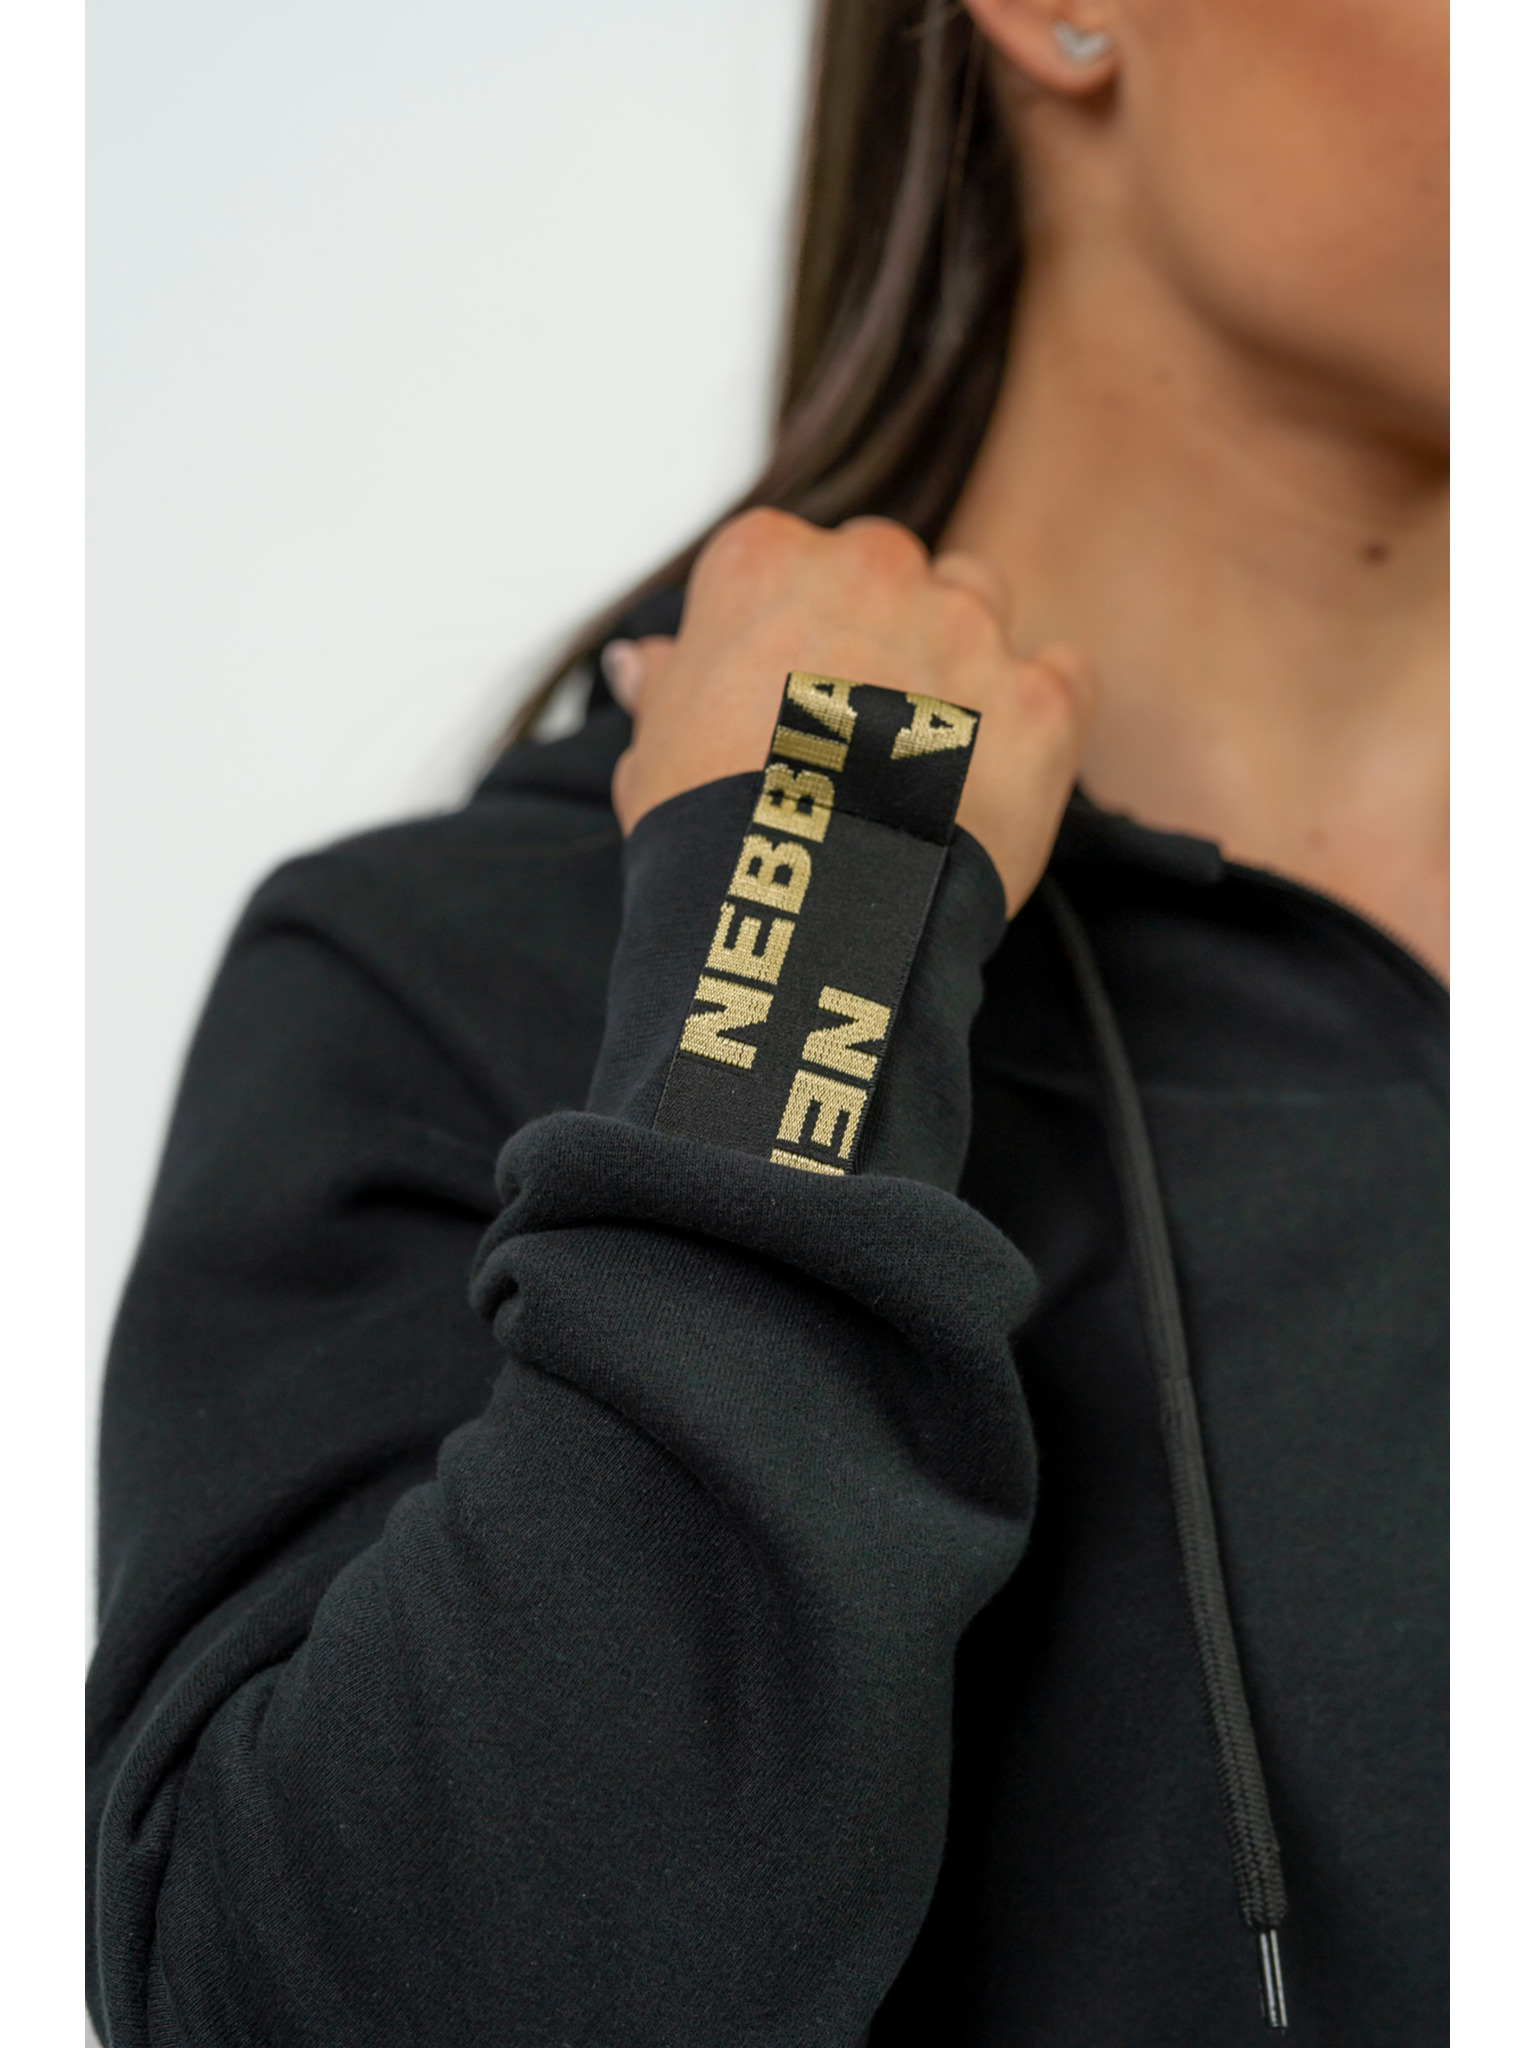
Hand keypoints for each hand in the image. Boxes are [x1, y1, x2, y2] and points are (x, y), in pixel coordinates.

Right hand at [606, 509, 1096, 915]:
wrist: (800, 909)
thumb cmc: (708, 829)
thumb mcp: (653, 748)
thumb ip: (666, 687)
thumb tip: (642, 665)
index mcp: (765, 560)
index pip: (789, 559)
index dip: (791, 630)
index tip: (785, 692)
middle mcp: (873, 565)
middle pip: (890, 570)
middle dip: (881, 629)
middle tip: (859, 727)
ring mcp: (967, 626)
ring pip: (980, 600)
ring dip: (963, 654)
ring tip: (934, 747)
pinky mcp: (1041, 695)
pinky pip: (1062, 672)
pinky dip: (1040, 711)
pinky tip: (1002, 768)